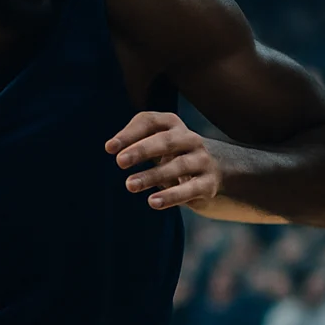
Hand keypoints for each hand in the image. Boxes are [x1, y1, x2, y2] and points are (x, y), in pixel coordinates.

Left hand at [108, 111, 223, 209]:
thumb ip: (134, 140)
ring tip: (130, 185)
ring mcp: (202, 160)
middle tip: (120, 161)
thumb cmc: (173, 154)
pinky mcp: (208, 184)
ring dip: (152, 176)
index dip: (130, 133)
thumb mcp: (156, 142)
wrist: (215, 170)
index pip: (150, 122)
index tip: (109, 148)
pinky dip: (171, 196)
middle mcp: (190, 139)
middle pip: (166, 141)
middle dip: (142, 150)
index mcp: (173, 125)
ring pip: (177, 166)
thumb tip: (111, 146)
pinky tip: (153, 202)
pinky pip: (189, 189)